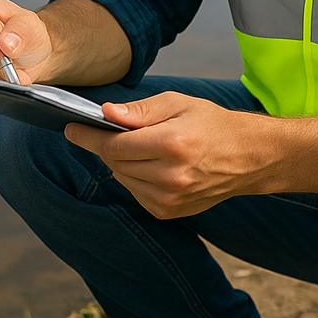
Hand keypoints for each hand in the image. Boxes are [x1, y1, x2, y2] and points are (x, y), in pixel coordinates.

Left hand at [65, 92, 269, 218]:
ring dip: (122, 163)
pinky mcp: (170, 213)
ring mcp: (170, 199)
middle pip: (116, 163)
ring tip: (141, 147)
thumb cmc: (211, 123)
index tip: (71, 129)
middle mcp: (170, 176)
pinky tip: (152, 165)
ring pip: (123, 179)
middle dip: (108, 146)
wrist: (247, 156)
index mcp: (172, 144)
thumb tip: (105, 114)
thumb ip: (140, 111)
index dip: (89, 137)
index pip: (114, 145)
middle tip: (110, 131)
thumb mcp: (178, 104)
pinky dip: (135, 178)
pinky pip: (136, 194)